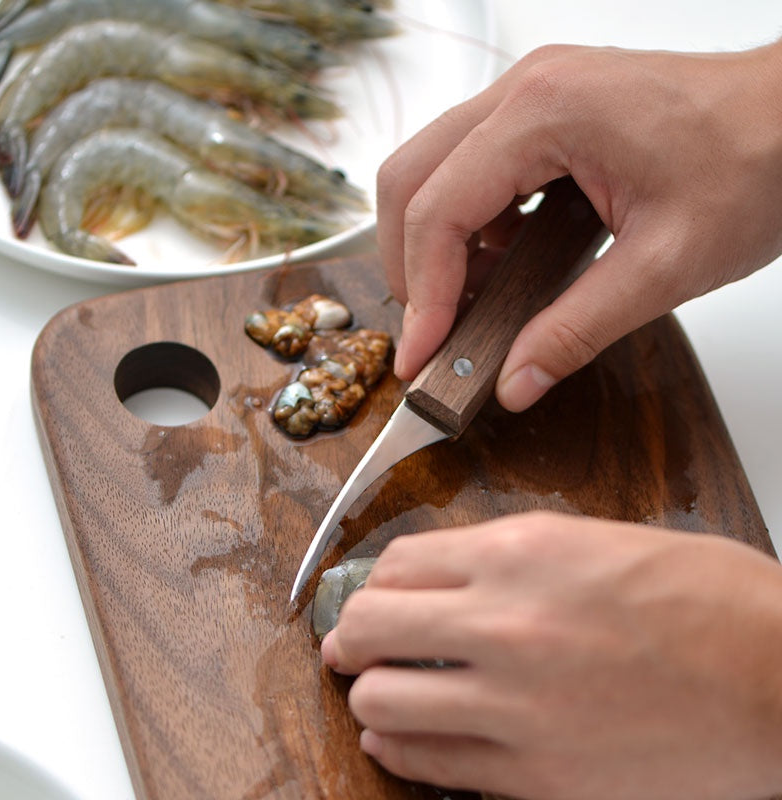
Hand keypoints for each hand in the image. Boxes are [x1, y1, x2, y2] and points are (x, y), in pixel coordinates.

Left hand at [321, 512, 781, 798]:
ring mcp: (513, 706)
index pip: (398, 563)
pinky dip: (399, 751)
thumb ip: (513, 556)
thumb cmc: (709, 605)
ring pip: (380, 700)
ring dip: (371, 693)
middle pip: (370, 624)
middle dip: (353, 632)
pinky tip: (401, 742)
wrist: (780, 686)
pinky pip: (428, 764)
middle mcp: (504, 623)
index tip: (375, 592)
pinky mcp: (534, 777)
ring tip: (381, 690)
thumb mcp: (599, 542)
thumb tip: (451, 576)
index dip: (375, 579)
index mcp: (521, 553)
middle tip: (354, 641)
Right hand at [378, 41, 781, 410]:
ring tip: (470, 306)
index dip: (421, 293)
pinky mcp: (544, 115)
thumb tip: (515, 381)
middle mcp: (525, 91)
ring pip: (432, 171)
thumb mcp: (664, 266)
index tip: (422, 353)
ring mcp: (531, 97)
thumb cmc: (755, 162)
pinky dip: (470, 227)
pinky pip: (472, 170)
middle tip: (432, 329)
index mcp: (546, 113)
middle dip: (408, 264)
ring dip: (435, 245)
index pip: (438, 210)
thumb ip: (576, 330)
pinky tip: (504, 267)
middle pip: (410, 179)